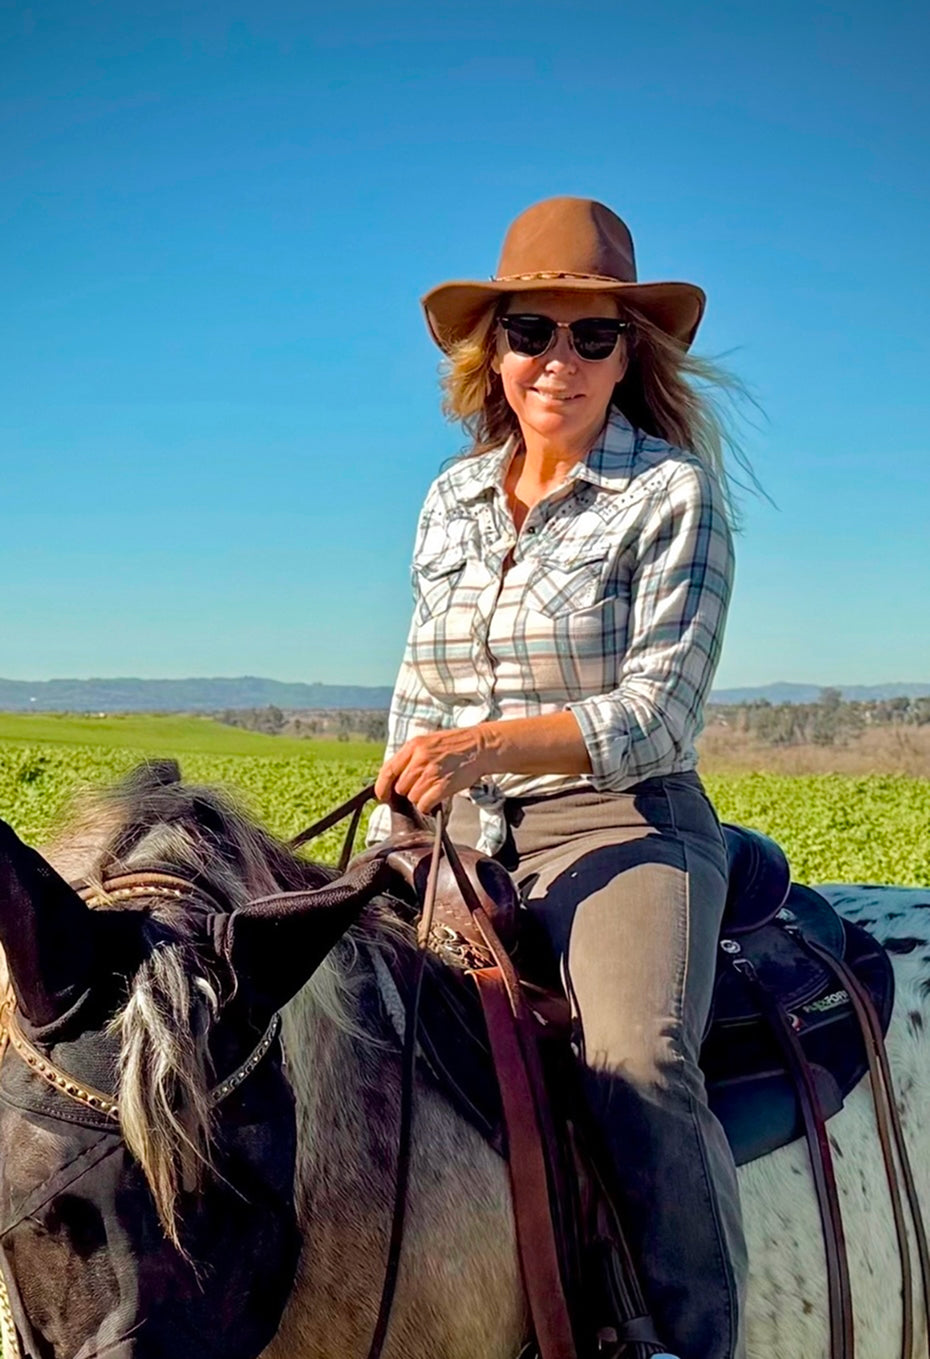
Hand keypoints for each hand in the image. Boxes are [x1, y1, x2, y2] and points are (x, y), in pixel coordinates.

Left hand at [374, 728, 489, 814]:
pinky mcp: (442, 786)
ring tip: (433, 788)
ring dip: (420, 798)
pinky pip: (424, 804)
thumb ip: (410, 758)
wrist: (479, 747)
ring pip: (412, 798)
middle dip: (408, 791)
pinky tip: (436, 796)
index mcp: (413, 746)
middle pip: (400, 787)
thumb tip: (393, 778)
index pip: (387, 770)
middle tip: (421, 786)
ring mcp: (431, 773)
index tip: (382, 796)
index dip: (381, 787)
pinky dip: (428, 805)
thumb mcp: (427, 743)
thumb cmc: (454, 746)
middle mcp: (419, 759)